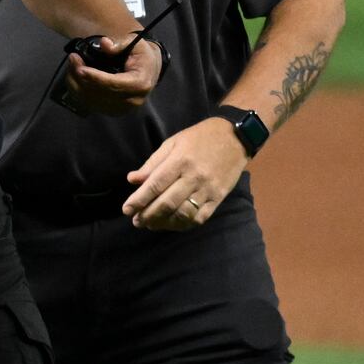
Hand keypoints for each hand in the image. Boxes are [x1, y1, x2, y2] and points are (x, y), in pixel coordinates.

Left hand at [60, 35, 162, 116]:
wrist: (147, 71)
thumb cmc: (142, 56)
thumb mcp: (136, 44)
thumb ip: (120, 44)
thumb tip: (104, 44)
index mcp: (140, 84)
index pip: (114, 84)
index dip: (95, 77)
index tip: (80, 68)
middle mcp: (131, 101)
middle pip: (99, 93)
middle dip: (81, 76)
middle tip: (72, 58)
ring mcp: (120, 109)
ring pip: (90, 100)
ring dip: (75, 83)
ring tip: (71, 64)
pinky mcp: (111, 111)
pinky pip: (88, 103)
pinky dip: (77, 90)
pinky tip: (73, 76)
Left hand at [123, 116, 247, 229]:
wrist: (236, 138)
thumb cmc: (200, 138)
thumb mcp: (173, 143)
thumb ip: (153, 163)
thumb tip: (132, 180)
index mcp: (180, 161)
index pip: (155, 185)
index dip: (139, 200)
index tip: (126, 210)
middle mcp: (194, 177)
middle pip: (167, 203)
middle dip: (148, 215)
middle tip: (136, 221)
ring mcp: (208, 189)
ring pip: (183, 214)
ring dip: (164, 223)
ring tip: (151, 224)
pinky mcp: (219, 198)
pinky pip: (200, 218)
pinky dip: (183, 224)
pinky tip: (172, 224)